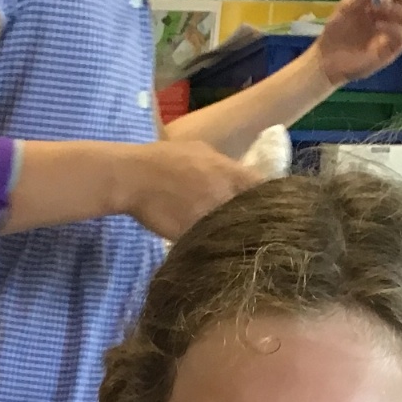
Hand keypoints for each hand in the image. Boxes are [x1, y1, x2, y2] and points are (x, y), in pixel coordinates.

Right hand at [116, 141, 261, 239]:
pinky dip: (211, 248)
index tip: (267, 208)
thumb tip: (238, 173)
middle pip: (252, 215)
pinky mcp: (190, 234)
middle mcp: (223, 194)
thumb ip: (223, 165)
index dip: (268, 200)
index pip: (263, 189)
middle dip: (253, 223)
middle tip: (253, 230)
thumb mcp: (200, 150)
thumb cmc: (163, 159)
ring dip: (233, 238)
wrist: (133, 177)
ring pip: (231, 233)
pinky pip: (208, 245)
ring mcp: (207, 216)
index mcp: (229, 172)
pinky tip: (211, 250)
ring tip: (234, 244)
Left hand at [313, 0, 401, 88]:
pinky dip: (393, 28)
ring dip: (397, 9)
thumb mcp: (349, 6)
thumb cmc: (337, 31)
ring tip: (377, 9)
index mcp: (384, 2)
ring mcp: (394, 34)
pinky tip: (377, 25)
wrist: (327, 59)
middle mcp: (393, 16)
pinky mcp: (392, 51)